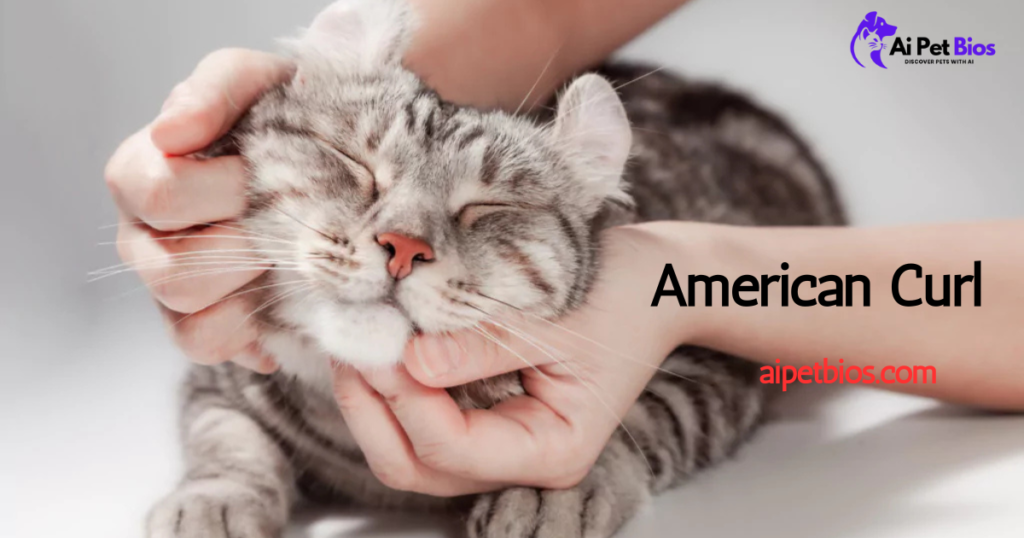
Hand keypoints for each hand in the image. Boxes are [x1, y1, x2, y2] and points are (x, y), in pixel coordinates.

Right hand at [104, 49, 293, 372]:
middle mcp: (141, 236)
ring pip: (186, 314)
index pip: (158, 194)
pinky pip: (206, 345)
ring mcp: (167, 286)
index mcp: (141, 173)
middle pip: (170, 269)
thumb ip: (213, 92)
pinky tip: (281, 300)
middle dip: (247, 246)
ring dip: (250, 288)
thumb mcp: (255, 81)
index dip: (225, 188)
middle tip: (290, 219)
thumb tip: (170, 132)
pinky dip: (248, 329)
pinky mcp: (199, 324)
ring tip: (286, 256)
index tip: (265, 168)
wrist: (333, 157)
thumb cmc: (282, 116)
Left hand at [331, 225, 694, 494]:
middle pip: (418, 466)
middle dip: (374, 412)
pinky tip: (378, 350)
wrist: (655, 282)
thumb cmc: (625, 295)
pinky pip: (424, 422)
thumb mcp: (556, 318)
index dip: (408, 400)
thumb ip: (481, 346)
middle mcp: (523, 458)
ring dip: (374, 404)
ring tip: (354, 345)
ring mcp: (502, 441)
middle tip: (349, 348)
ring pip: (412, 452)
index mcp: (553, 448)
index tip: (381, 344)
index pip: (454, 448)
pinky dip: (393, 392)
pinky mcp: (488, 415)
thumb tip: (407, 362)